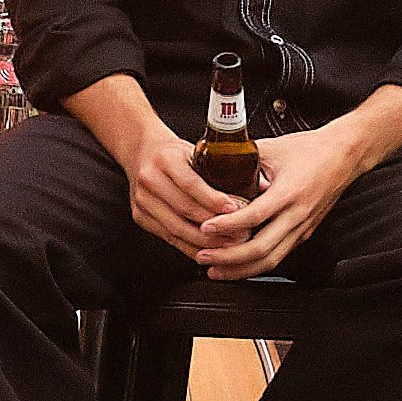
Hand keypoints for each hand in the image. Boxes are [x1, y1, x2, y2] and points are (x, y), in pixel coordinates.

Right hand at [107, 117, 235, 257]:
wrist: (141, 151)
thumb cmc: (173, 152)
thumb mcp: (196, 151)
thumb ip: (222, 168)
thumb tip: (261, 186)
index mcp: (166, 159)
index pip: (191, 183)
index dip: (214, 200)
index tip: (235, 210)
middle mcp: (150, 179)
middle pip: (184, 210)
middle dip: (215, 226)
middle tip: (240, 233)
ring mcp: (142, 200)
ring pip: (176, 229)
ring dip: (205, 241)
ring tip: (229, 245)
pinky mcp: (141, 217)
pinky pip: (169, 238)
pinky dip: (191, 246)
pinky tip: (209, 249)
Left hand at [191, 119, 370, 279]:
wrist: (344, 155)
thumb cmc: (311, 150)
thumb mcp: (272, 148)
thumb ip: (244, 160)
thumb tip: (215, 164)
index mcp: (289, 192)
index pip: (255, 216)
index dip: (228, 225)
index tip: (206, 227)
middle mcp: (297, 215)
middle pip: (262, 249)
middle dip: (229, 258)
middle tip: (204, 256)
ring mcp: (302, 228)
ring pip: (271, 260)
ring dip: (240, 269)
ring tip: (216, 270)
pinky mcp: (304, 233)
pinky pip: (278, 256)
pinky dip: (256, 265)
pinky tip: (238, 266)